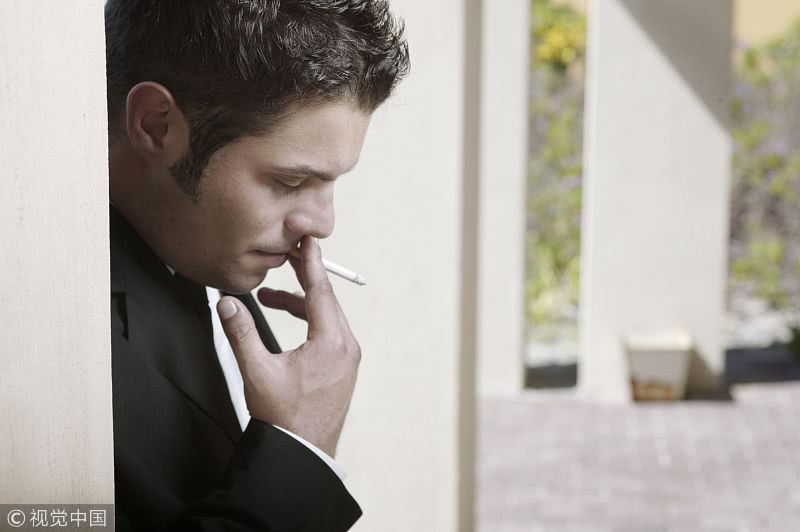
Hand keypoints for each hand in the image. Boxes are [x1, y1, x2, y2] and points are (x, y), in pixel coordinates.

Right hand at [216, 235, 360, 457]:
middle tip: (283, 258)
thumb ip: (241, 334)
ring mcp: (348, 359)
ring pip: (326, 317)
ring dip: (300, 303)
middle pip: (325, 301)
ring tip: (268, 300)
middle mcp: (346, 347)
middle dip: (301, 279)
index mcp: (331, 343)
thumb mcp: (257, 372)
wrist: (302, 454)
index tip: (307, 239)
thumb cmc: (283, 418)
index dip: (309, 263)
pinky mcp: (343, 369)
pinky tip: (289, 322)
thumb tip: (225, 303)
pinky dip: (309, 320)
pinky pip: (329, 332)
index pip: (320, 291)